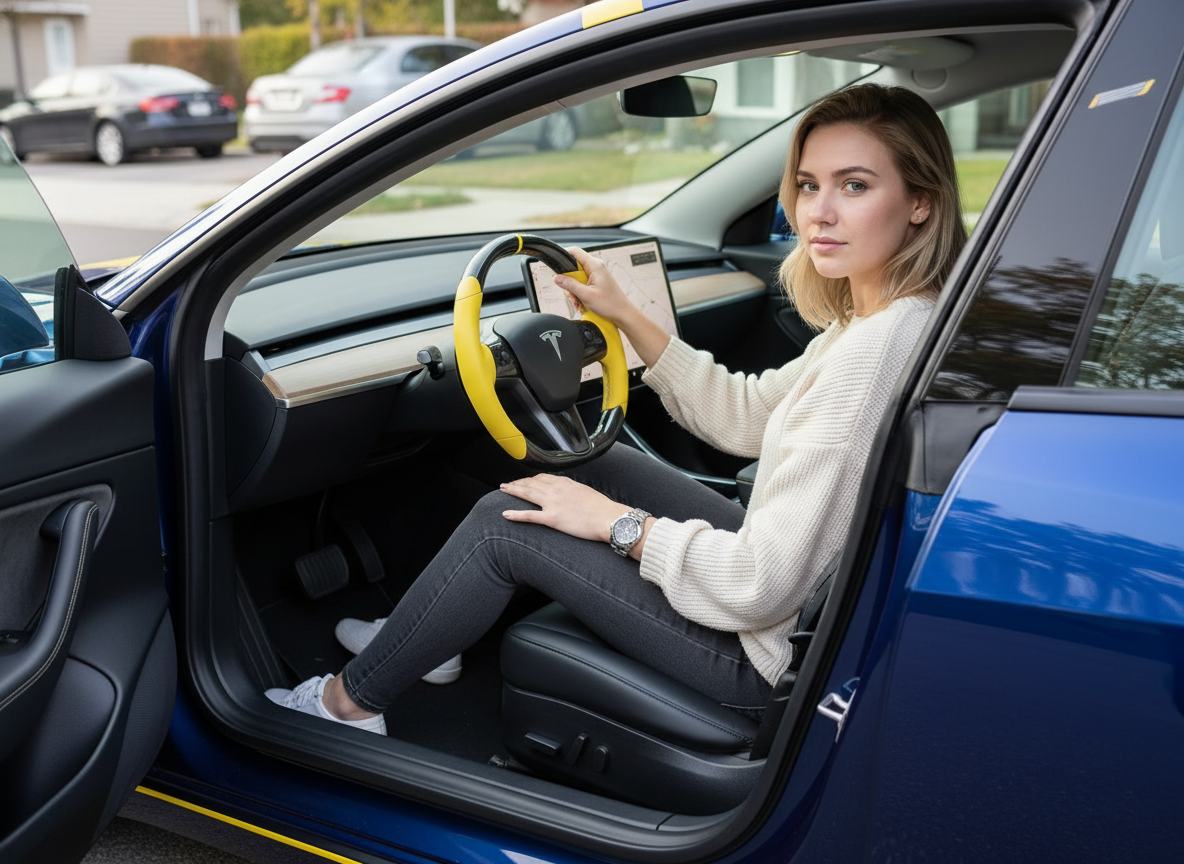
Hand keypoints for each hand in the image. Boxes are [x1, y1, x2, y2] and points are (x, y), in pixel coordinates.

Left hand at [501, 474, 629, 542]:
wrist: (609, 518)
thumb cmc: (602, 508)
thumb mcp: (585, 492)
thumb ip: (572, 491)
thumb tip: (567, 494)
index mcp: (565, 483)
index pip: (542, 477)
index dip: (530, 479)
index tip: (524, 481)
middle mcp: (557, 490)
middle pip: (531, 483)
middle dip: (517, 483)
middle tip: (507, 484)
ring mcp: (553, 504)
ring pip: (527, 494)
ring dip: (513, 491)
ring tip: (503, 490)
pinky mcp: (552, 518)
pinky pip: (530, 515)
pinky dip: (516, 514)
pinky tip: (506, 514)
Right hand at [554, 246, 671, 369]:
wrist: (623, 313)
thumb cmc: (610, 304)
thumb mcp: (586, 295)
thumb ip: (570, 285)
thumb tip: (556, 277)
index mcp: (594, 265)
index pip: (574, 252)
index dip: (563, 256)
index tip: (557, 268)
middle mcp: (596, 267)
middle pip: (573, 267)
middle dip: (569, 282)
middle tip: (571, 294)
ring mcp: (596, 274)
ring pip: (577, 277)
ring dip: (574, 290)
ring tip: (578, 302)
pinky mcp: (596, 282)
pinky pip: (582, 284)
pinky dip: (579, 293)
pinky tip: (581, 302)